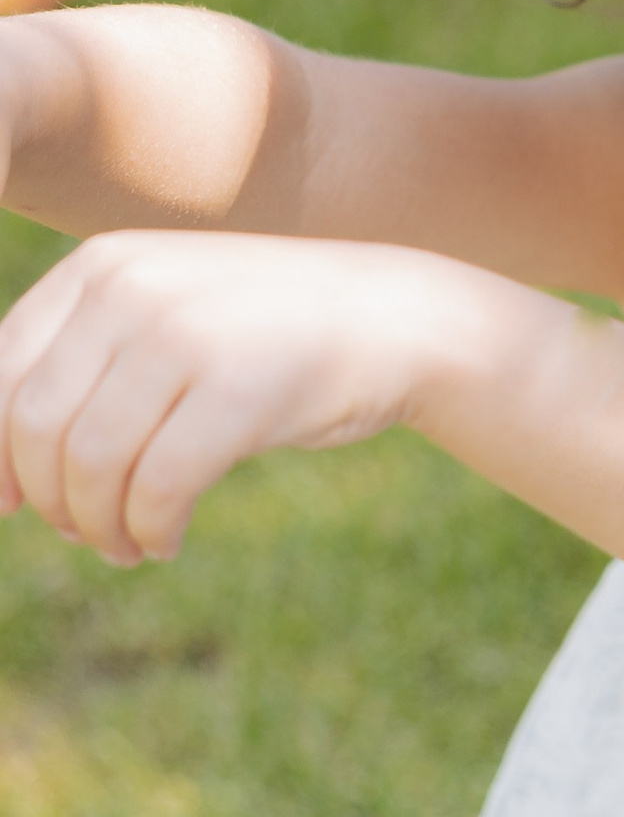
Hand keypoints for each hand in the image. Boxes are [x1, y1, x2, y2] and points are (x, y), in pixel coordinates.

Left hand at [0, 229, 508, 564]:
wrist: (392, 318)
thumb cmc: (270, 334)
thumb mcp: (168, 317)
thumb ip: (93, 358)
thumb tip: (9, 465)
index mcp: (99, 269)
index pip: (1, 371)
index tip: (10, 507)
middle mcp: (130, 291)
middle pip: (36, 426)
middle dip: (52, 501)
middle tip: (84, 536)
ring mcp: (186, 336)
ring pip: (93, 463)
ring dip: (99, 526)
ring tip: (128, 547)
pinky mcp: (240, 391)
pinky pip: (160, 486)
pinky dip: (151, 530)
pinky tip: (166, 542)